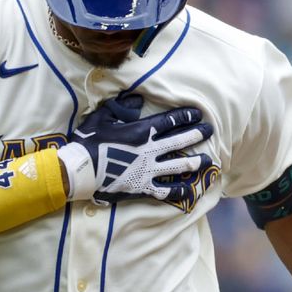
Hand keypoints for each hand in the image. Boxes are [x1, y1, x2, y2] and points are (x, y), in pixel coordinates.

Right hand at [57, 93, 212, 203]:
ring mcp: (148, 170)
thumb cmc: (89, 142)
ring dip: (195, 162)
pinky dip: (179, 191)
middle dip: (197, 134)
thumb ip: (121, 107)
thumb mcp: (102, 117)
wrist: (81, 171)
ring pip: (179, 165)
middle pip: (180, 140)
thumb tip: (138, 100)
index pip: (170, 121)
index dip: (186, 116)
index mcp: (141, 131)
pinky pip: (166, 190)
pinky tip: (190, 191)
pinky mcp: (143, 187)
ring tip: (207, 160)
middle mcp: (150, 150)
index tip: (198, 114)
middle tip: (210, 130)